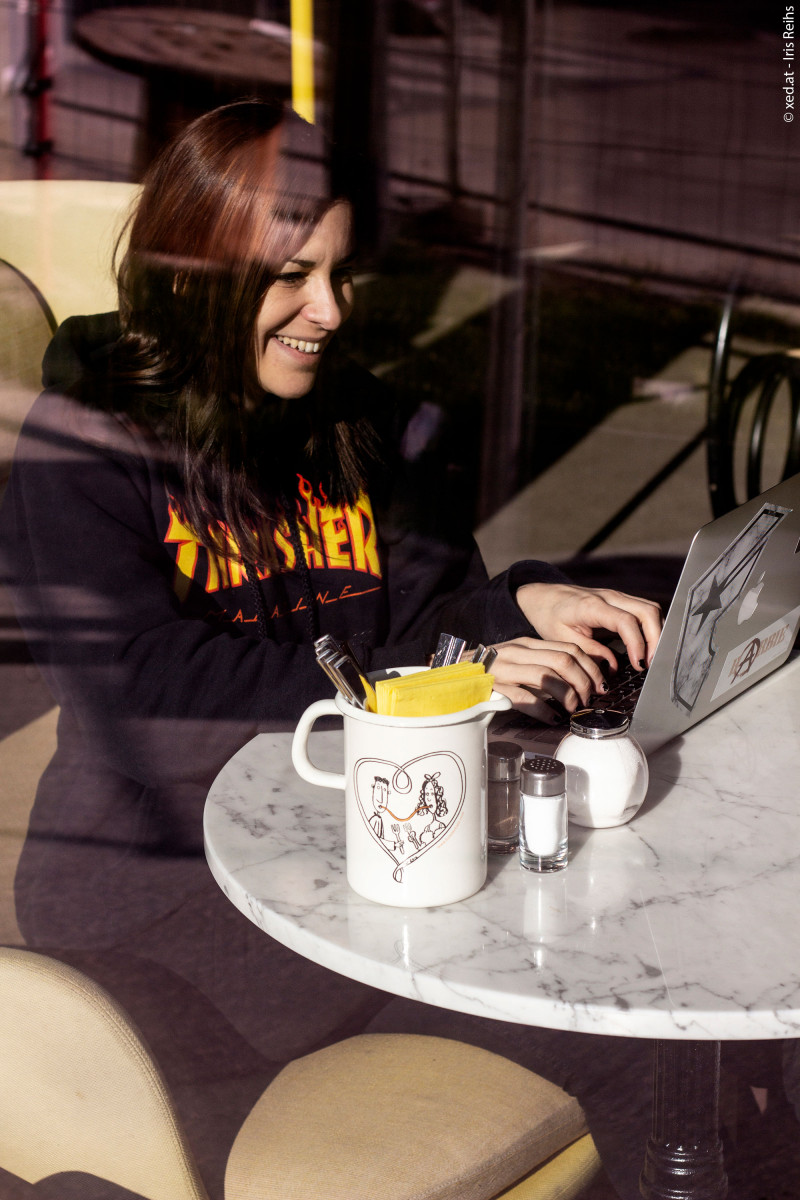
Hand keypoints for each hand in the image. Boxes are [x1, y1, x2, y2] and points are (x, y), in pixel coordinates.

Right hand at [488, 635, 612, 721]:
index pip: (570, 649)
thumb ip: (542, 664)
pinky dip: (543, 710)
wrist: (450, 674)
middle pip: (563, 661)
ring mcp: (504, 669)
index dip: (591, 668)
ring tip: (571, 709)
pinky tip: (551, 718)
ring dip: (567, 696)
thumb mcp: (518, 660)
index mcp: (527, 644)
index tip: (600, 684)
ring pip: (547, 677)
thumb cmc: (488, 672)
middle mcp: (517, 652)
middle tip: (588, 700)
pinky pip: (524, 698)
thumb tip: (577, 680)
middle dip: (583, 683)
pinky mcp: (493, 688)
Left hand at [515, 582, 662, 672]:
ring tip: (650, 659)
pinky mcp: (620, 601)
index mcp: (591, 606)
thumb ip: (590, 652)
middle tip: (650, 664)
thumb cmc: (549, 617)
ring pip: (651, 608)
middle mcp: (609, 597)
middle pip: (647, 611)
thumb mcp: (562, 639)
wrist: (543, 597)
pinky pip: (645, 610)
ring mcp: (617, 596)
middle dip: (656, 639)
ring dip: (657, 633)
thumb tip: (614, 666)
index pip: (626, 621)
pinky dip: (651, 628)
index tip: (639, 664)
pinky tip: (647, 647)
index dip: (637, 643)